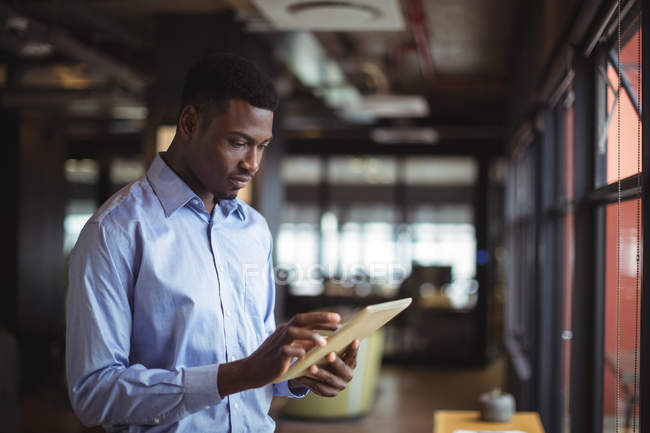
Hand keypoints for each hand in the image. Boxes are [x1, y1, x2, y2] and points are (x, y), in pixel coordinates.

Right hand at [218, 312, 339, 396]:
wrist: (252, 370)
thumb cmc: (274, 359)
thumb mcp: (292, 348)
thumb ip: (305, 343)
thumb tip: (326, 340)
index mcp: (287, 329)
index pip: (306, 319)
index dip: (322, 318)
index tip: (338, 320)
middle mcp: (283, 332)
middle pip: (300, 319)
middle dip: (319, 318)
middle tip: (337, 320)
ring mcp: (278, 343)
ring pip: (293, 332)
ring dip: (310, 336)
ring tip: (325, 343)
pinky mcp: (275, 356)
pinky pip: (286, 351)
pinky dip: (297, 352)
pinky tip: (306, 356)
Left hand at [289, 339, 359, 396]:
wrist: (319, 374)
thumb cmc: (326, 355)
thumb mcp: (331, 349)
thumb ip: (334, 343)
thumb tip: (334, 328)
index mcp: (351, 363)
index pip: (353, 356)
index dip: (354, 349)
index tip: (354, 340)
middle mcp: (347, 376)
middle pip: (342, 369)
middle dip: (336, 362)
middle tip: (329, 355)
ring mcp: (338, 386)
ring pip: (329, 379)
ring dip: (320, 373)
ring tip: (311, 367)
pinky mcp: (328, 392)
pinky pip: (319, 387)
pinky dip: (310, 381)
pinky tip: (302, 375)